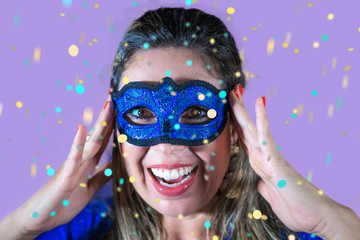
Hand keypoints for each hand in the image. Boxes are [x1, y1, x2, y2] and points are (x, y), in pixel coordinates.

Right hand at [10, 94, 114, 236]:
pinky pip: (72, 157)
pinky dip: (78, 143)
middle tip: (116, 97)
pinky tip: (82, 128)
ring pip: (90, 142)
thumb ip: (100, 177)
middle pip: (99, 136)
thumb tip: (112, 166)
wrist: (41, 218)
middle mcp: (81, 161)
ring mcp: (73, 166)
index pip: (103, 141)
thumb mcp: (89, 190)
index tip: (122, 111)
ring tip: (108, 106)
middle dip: (108, 118)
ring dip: (100, 124)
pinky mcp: (64, 175)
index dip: (113, 127)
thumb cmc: (63, 203)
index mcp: (88, 164)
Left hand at [228, 85, 356, 237]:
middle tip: (231, 91)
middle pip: (244, 130)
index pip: (243, 140)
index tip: (229, 109)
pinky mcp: (276, 160)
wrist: (317, 218)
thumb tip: (260, 182)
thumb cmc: (297, 208)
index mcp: (259, 165)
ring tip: (236, 91)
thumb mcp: (272, 197)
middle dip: (236, 111)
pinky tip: (259, 102)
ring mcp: (268, 157)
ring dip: (242, 110)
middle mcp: (262, 158)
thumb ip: (265, 186)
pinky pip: (265, 136)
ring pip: (250, 129)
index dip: (235, 124)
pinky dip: (261, 119)